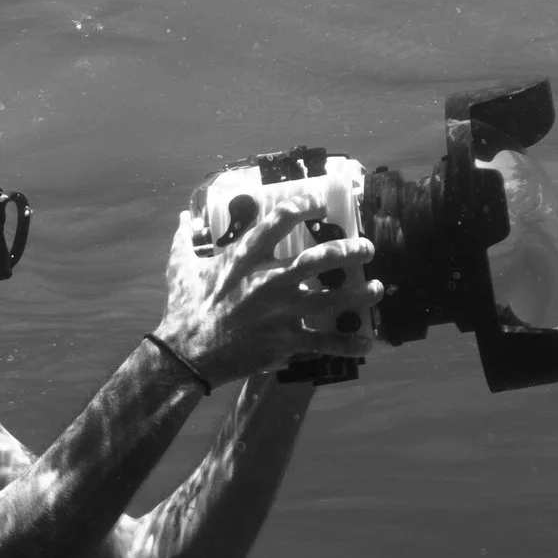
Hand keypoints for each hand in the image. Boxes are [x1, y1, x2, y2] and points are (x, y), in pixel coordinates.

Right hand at [154, 186, 383, 388]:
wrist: (186, 355)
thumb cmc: (183, 310)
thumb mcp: (180, 269)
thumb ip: (185, 241)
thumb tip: (182, 219)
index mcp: (246, 258)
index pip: (281, 220)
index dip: (305, 204)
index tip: (319, 202)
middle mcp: (269, 281)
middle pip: (320, 258)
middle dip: (350, 250)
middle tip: (367, 248)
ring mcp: (281, 313)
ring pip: (333, 299)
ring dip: (360, 294)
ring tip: (377, 288)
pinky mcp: (285, 341)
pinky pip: (324, 343)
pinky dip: (348, 344)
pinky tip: (366, 343)